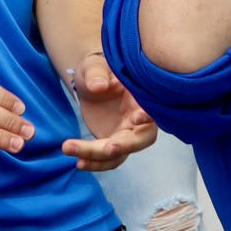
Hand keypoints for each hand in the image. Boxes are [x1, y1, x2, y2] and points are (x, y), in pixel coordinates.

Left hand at [62, 52, 157, 170]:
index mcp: (140, 97)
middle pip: (140, 139)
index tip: (136, 118)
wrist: (89, 82)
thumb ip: (96, 73)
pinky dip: (96, 164)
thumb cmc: (96, 70)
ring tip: (78, 159)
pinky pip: (109, 159)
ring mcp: (127, 133)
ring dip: (101, 158)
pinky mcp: (114, 142)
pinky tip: (79, 162)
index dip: (148, 116)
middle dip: (126, 146)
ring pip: (122, 152)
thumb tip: (98, 86)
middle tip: (108, 149)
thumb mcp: (94, 66)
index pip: (152, 109)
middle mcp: (139, 119)